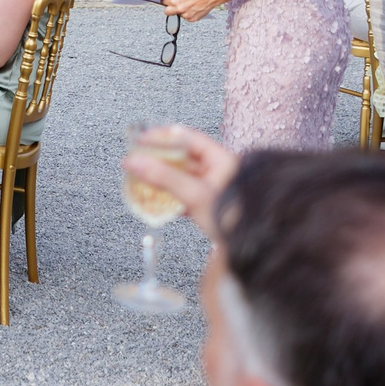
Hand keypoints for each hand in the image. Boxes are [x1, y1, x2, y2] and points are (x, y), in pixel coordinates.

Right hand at [123, 127, 237, 242]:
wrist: (251, 249)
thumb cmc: (232, 219)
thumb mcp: (195, 195)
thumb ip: (164, 177)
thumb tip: (134, 161)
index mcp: (222, 160)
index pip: (188, 138)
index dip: (163, 137)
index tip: (141, 140)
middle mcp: (219, 171)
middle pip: (183, 157)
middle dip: (158, 158)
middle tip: (136, 160)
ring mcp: (214, 189)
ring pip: (182, 177)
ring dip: (162, 178)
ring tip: (140, 179)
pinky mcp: (208, 207)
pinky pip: (184, 194)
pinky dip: (169, 195)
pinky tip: (155, 200)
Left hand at [158, 0, 217, 22]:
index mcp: (174, 0)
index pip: (163, 3)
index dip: (165, 1)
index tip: (166, 1)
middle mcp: (178, 8)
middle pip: (167, 12)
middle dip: (169, 8)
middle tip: (174, 5)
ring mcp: (185, 15)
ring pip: (177, 14)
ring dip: (180, 11)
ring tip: (187, 4)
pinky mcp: (191, 19)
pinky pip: (186, 18)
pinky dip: (188, 14)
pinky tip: (192, 8)